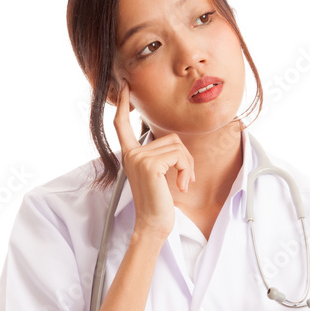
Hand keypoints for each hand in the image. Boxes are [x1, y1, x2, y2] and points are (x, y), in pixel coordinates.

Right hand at [113, 79, 194, 239]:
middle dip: (185, 158)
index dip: (123, 104)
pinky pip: (179, 156)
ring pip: (178, 146)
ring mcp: (139, 158)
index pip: (121, 125)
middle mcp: (131, 154)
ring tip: (182, 183)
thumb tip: (176, 147)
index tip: (125, 86)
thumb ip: (159, 156)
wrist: (153, 224)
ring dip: (188, 165)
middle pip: (170, 138)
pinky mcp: (150, 165)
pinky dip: (187, 170)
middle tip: (185, 177)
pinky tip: (181, 186)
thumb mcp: (156, 174)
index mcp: (130, 154)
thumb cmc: (157, 203)